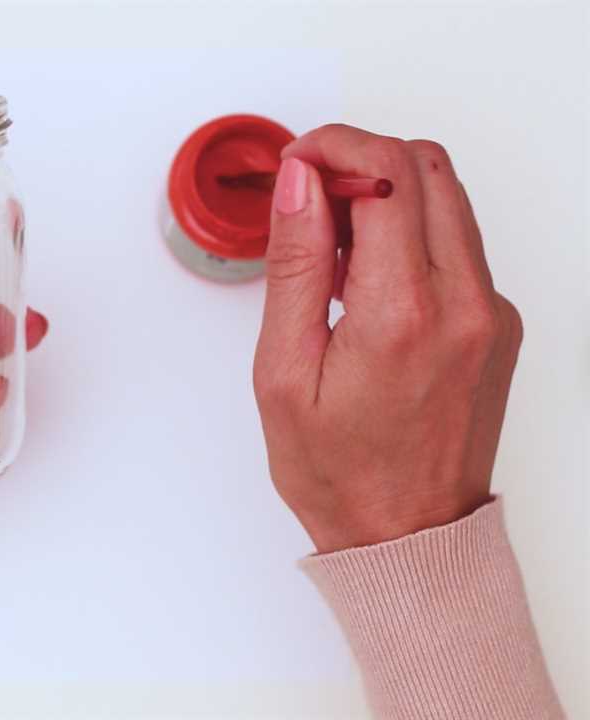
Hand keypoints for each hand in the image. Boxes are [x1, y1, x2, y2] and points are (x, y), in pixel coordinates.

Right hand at [253, 124, 522, 552]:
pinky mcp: (501, 322)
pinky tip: (366, 283)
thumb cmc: (338, 473)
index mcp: (402, 313)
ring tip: (331, 246)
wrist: (407, 537)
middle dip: (360, 157)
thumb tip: (300, 184)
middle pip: (427, 166)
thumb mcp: (283, 373)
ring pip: (449, 197)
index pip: (385, 171)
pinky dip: (411, 234)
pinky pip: (460, 243)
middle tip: (308, 197)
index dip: (332, 147)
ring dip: (387, 192)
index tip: (296, 164)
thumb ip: (294, 267)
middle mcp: (465, 303)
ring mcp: (492, 312)